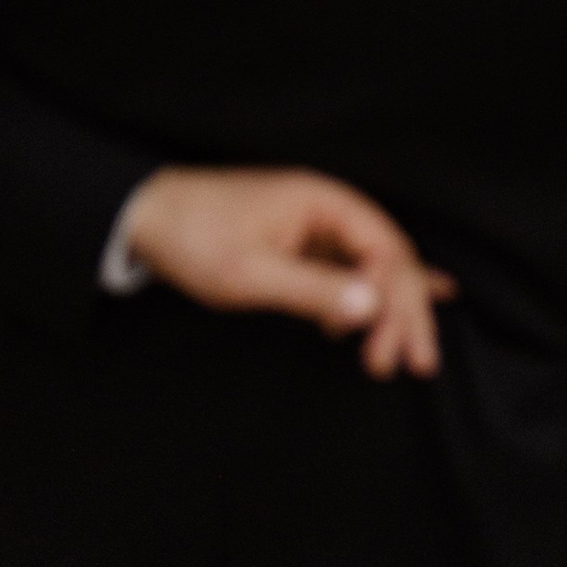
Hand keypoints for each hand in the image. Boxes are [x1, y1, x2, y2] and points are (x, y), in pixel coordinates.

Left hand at [123, 167, 453, 378]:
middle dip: (407, 311)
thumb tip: (372, 307)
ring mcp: (318, 226)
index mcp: (324, 203)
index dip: (397, 303)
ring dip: (390, 310)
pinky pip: (353, 269)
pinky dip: (378, 291)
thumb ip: (313, 289)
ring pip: (374, 267)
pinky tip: (410, 300)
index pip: (386, 251)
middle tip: (419, 364)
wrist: (148, 215)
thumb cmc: (195, 237)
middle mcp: (330, 209)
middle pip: (389, 259)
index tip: (387, 353)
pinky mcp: (303, 245)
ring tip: (403, 355)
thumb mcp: (250, 272)